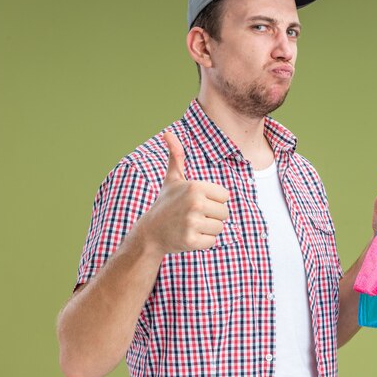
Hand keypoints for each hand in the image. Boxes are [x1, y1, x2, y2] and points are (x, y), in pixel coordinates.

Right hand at [139, 131, 229, 253]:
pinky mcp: (191, 241)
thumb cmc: (166, 203)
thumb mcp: (172, 179)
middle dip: (212, 216)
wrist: (150, 232)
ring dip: (208, 229)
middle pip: (225, 213)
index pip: (225, 196)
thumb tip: (168, 133)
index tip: (197, 202)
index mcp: (196, 186)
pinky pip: (212, 242)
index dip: (214, 200)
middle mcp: (195, 203)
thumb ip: (176, 156)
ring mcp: (192, 223)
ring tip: (191, 225)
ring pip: (219, 228)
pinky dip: (203, 242)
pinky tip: (189, 236)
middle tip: (193, 215)